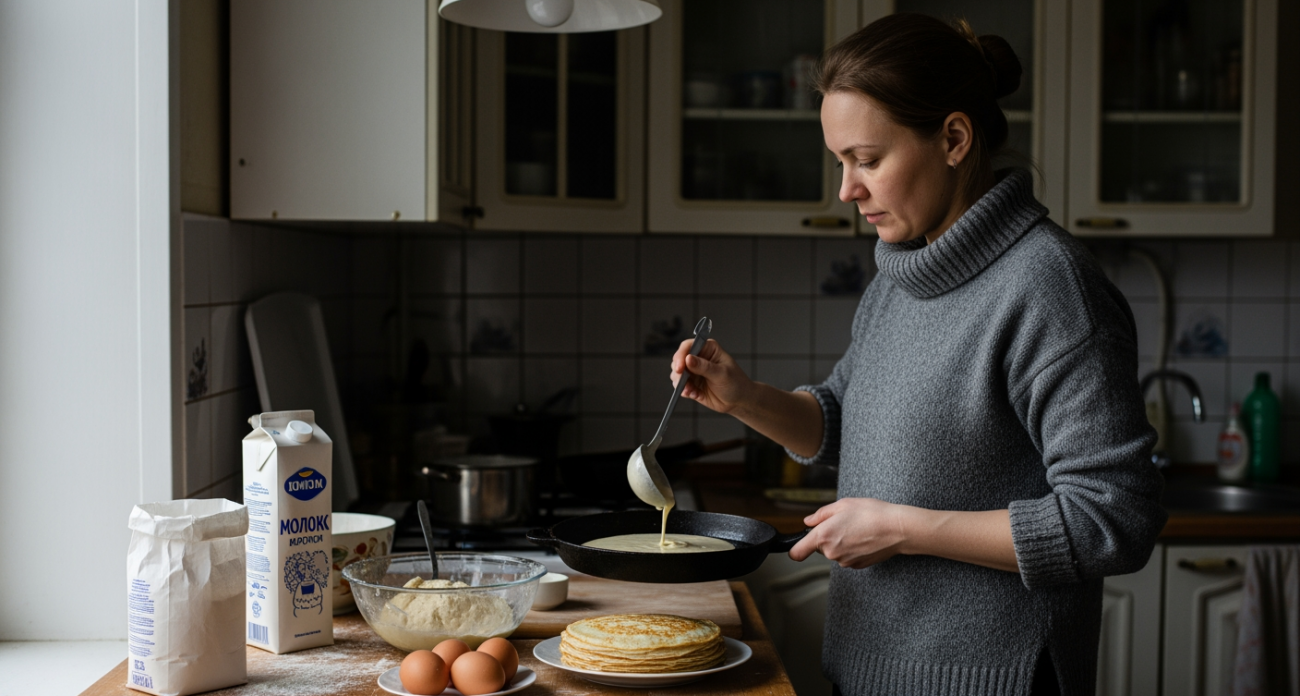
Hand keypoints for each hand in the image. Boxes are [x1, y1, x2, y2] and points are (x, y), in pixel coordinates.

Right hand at [669, 338, 754, 414]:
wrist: (739, 401)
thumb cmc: (736, 383)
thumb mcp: (722, 374)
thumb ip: (704, 367)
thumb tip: (687, 358)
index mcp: (708, 349)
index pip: (688, 346)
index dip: (681, 355)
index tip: (680, 367)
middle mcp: (698, 358)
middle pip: (679, 360)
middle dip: (678, 372)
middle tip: (682, 381)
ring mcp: (694, 372)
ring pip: (677, 374)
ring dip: (681, 383)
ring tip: (691, 391)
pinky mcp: (692, 384)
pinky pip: (681, 387)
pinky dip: (685, 391)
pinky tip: (694, 394)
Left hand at [789, 498, 908, 568]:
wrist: (897, 529)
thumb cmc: (871, 513)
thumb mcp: (842, 505)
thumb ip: (821, 514)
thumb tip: (809, 521)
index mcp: (823, 536)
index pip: (797, 553)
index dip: (796, 548)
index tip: (799, 545)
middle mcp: (831, 552)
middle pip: (820, 547)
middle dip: (827, 536)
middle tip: (844, 523)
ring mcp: (844, 561)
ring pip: (835, 551)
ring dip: (841, 542)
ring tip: (857, 529)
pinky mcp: (857, 565)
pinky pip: (847, 556)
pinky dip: (852, 549)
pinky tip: (864, 538)